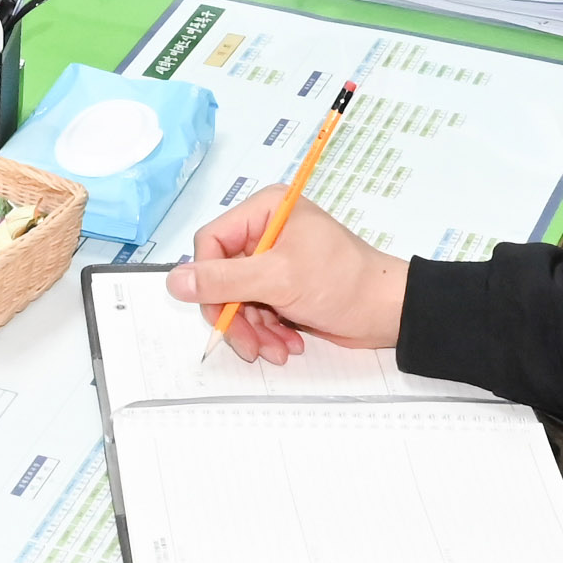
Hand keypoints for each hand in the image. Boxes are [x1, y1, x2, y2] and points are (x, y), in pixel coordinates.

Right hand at [164, 195, 407, 366]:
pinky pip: (257, 311)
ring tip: (276, 352)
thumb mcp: (278, 279)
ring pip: (238, 299)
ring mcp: (276, 260)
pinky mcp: (285, 287)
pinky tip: (287, 347)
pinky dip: (267, 333)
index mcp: (265, 210)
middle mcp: (266, 230)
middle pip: (222, 275)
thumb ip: (224, 281)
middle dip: (235, 315)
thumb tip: (173, 281)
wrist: (389, 312)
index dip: (210, 280)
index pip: (211, 242)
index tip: (220, 312)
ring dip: (253, 331)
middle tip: (248, 345)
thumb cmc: (342, 283)